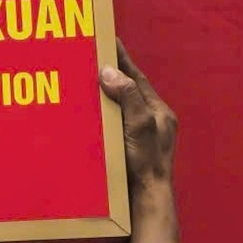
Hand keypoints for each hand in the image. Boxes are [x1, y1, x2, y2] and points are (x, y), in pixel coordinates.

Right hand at [98, 45, 179, 242]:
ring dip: (102, 97)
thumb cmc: (146, 164)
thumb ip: (127, 97)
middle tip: (89, 59)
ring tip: (83, 84)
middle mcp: (151, 122)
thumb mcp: (140, 125)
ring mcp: (140, 138)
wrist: (146, 201)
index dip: (122, 59)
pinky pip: (113, 126)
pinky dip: (101, 117)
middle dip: (110, 76)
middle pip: (128, 91)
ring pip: (119, 109)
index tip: (108, 40)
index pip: (137, 78)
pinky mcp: (129, 151)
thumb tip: (110, 71)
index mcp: (159, 112)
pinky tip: (87, 117)